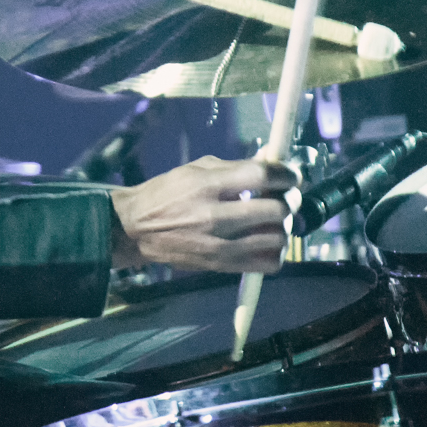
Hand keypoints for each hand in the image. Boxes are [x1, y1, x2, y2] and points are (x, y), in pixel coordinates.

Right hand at [108, 156, 299, 271]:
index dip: (286, 174)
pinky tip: (265, 242)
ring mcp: (218, 244)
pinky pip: (266, 264)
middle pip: (275, 209)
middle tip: (284, 198)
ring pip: (276, 238)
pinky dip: (274, 252)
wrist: (135, 229)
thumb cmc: (167, 193)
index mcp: (207, 185)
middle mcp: (214, 215)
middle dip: (288, 200)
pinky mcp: (220, 266)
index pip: (262, 175)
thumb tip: (272, 160)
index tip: (291, 176)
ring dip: (282, 227)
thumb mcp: (196, 169)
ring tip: (273, 220)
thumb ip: (236, 166)